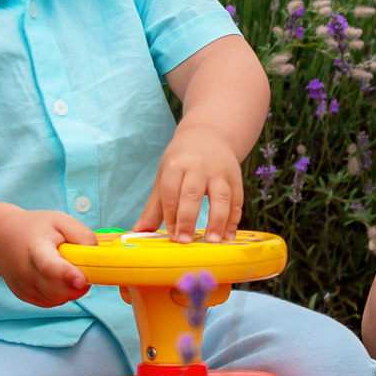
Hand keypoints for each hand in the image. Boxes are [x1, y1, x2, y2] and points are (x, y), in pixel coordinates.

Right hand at [0, 210, 95, 306]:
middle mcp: (25, 271)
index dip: (67, 275)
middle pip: (57, 289)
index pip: (49, 266)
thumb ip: (82, 235)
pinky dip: (61, 294)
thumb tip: (95, 256)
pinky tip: (57, 278)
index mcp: (35, 248)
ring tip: (67, 269)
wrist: (3, 238)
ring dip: (71, 290)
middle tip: (82, 268)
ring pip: (57, 299)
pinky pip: (51, 302)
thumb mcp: (61, 220)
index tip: (82, 280)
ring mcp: (22, 286)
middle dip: (78, 284)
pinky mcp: (23, 296)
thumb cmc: (36, 228)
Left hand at [139, 123, 244, 240]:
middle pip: (193, 193)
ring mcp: (220, 172)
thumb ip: (154, 207)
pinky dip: (234, 219)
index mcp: (176, 166)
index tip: (171, 236)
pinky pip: (237, 200)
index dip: (170, 215)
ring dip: (218, 220)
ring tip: (213, 241)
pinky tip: (229, 237)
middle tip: (185, 241)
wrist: (209, 134)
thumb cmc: (182, 160)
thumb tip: (139, 232)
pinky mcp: (236, 178)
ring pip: (221, 196)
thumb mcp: (165, 176)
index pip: (171, 191)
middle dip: (188, 218)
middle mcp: (198, 167)